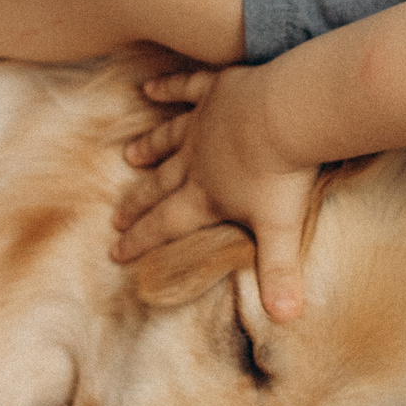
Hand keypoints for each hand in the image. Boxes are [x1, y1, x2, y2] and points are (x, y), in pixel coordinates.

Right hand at [111, 66, 315, 320]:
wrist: (289, 114)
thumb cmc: (283, 173)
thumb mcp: (281, 228)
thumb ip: (279, 273)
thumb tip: (285, 318)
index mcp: (206, 196)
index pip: (167, 224)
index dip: (141, 240)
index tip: (116, 251)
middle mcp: (196, 161)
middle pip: (161, 186)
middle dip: (138, 203)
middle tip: (117, 216)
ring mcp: (203, 123)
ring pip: (169, 139)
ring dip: (149, 148)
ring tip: (130, 155)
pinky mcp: (217, 90)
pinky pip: (185, 89)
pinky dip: (168, 88)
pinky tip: (149, 87)